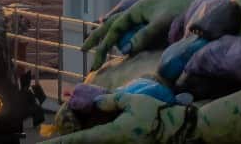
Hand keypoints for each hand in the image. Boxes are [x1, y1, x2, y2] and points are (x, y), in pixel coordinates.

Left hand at [52, 93, 193, 141]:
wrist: (180, 132)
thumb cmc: (157, 114)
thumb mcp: (132, 101)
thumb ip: (111, 102)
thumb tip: (93, 104)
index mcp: (112, 134)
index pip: (80, 140)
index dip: (60, 143)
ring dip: (81, 143)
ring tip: (66, 141)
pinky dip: (94, 142)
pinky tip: (87, 139)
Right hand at [83, 0, 198, 70]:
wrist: (202, 1)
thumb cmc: (183, 10)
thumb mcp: (162, 23)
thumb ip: (143, 35)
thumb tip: (124, 49)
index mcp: (138, 8)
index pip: (115, 27)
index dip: (104, 43)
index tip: (97, 59)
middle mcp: (139, 7)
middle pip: (113, 22)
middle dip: (98, 36)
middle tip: (84, 49)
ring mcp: (146, 10)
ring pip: (120, 19)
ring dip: (108, 29)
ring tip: (96, 37)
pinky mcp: (154, 14)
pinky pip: (131, 20)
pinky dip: (121, 26)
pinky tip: (121, 32)